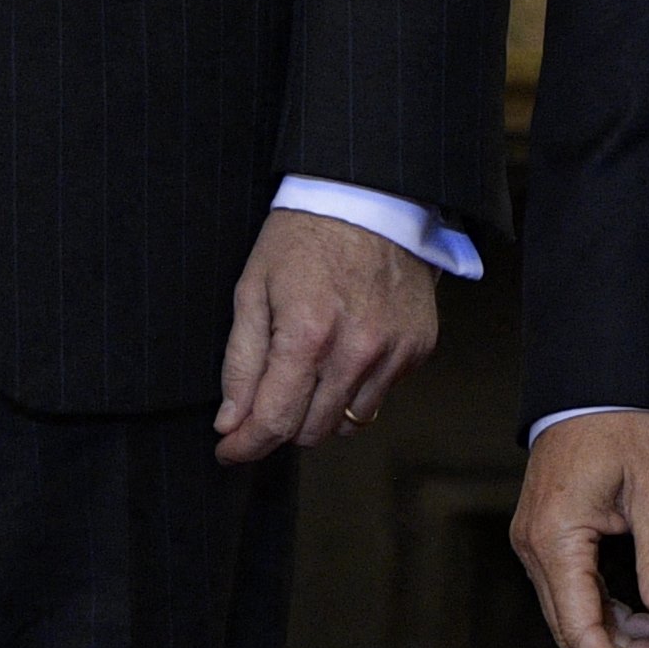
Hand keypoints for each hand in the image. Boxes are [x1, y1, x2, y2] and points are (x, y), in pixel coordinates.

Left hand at [217, 205, 435, 461]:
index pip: (275, 421)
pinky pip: (380, 397)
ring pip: (349, 424)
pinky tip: (345, 352)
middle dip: (281, 424)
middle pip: (311, 432)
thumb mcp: (254, 287)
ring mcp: (394, 353)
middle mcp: (356, 351)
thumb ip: (242, 361)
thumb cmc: (304, 237)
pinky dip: (356, 389)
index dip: (246, 445)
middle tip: (268, 398)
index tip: (229, 450)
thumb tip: (231, 422)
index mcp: (307, 335)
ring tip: (310, 371)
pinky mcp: (419, 349)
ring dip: (321, 412)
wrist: (371, 197)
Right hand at [508, 409, 648, 647]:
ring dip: (621, 641)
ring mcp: (540, 540)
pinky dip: (613, 612)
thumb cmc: (626, 424)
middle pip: (575, 628)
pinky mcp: (553, 533)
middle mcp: (537, 545)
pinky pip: (578, 588)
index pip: (579, 626)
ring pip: (577, 612)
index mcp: (556, 538)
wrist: (597, 377)